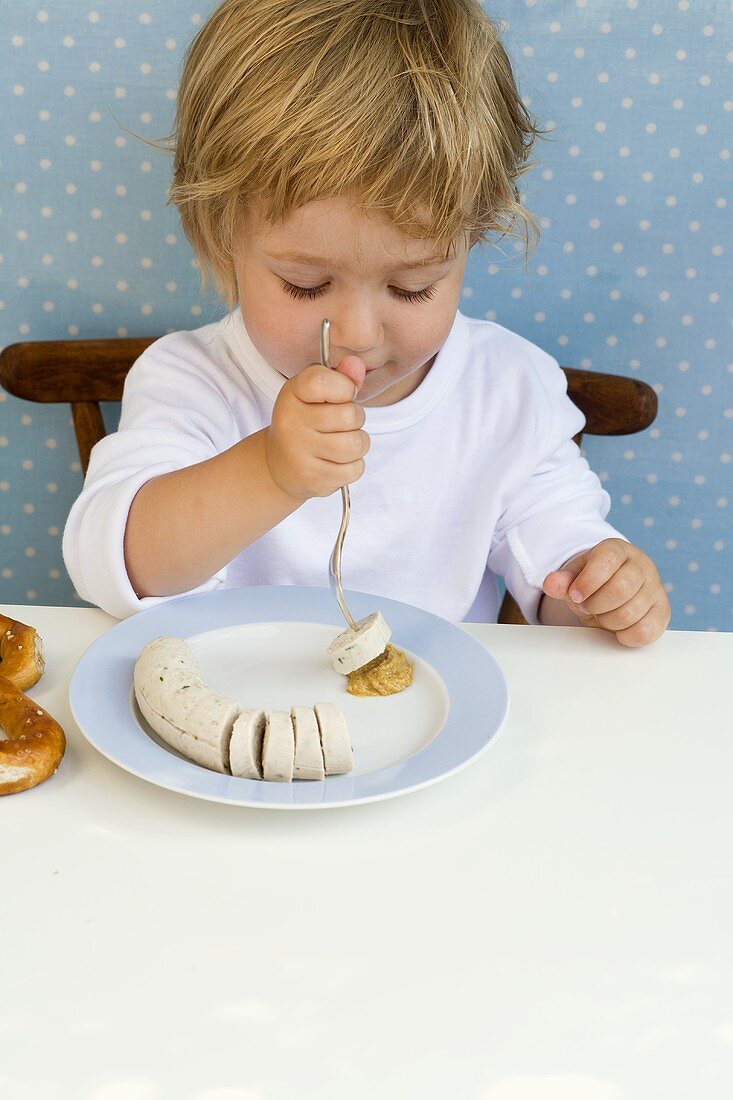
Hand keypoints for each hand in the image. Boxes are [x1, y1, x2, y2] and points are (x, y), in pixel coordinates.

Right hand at [264, 355, 368, 500]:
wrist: (279, 465)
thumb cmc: (307, 423)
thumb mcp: (318, 395)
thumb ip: (341, 378)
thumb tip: (357, 364)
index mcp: (292, 394)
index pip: (322, 381)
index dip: (345, 387)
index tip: (344, 394)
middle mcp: (291, 422)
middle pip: (350, 416)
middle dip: (356, 420)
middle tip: (343, 424)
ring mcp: (299, 453)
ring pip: (356, 444)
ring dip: (358, 444)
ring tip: (343, 443)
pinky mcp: (312, 478)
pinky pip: (355, 469)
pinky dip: (353, 466)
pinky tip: (337, 462)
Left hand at [542, 538, 670, 646]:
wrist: (613, 591)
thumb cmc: (592, 582)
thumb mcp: (574, 577)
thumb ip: (562, 581)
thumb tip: (551, 584)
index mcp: (617, 550)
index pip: (607, 560)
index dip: (587, 582)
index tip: (575, 595)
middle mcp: (642, 566)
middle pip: (620, 589)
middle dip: (595, 605)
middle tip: (587, 606)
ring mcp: (656, 589)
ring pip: (630, 613)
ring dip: (607, 621)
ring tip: (601, 614)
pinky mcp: (662, 612)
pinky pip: (646, 631)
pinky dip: (625, 636)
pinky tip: (616, 629)